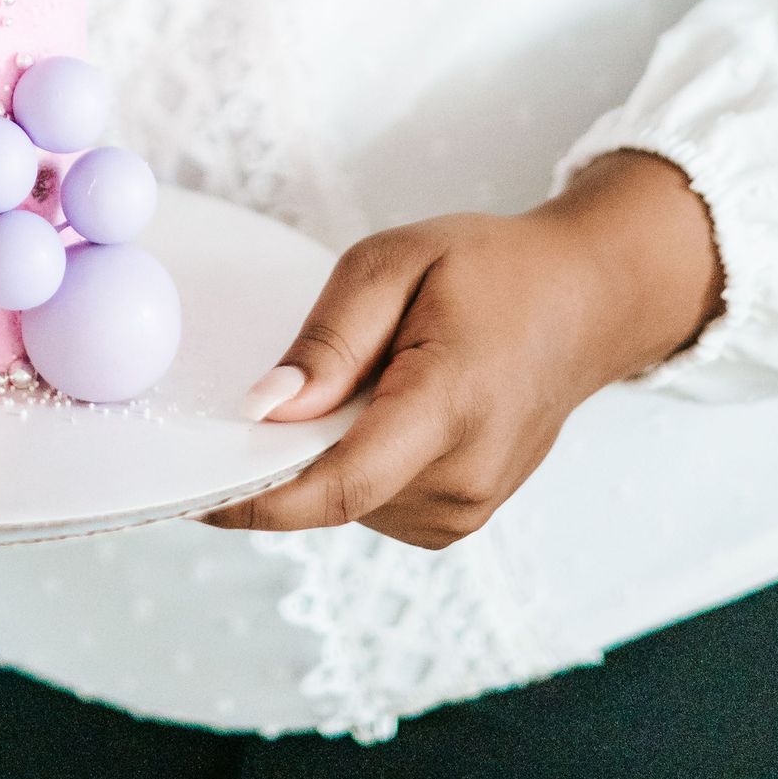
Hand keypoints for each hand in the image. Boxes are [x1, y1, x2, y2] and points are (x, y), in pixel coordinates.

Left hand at [203, 150, 720, 542]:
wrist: (585, 303)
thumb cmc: (493, 270)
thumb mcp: (398, 261)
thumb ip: (330, 338)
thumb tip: (264, 409)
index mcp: (449, 406)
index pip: (339, 484)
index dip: (257, 498)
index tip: (192, 496)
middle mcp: (464, 477)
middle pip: (334, 490)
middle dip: (289, 447)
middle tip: (299, 373)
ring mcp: (469, 506)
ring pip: (350, 499)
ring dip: (330, 450)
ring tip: (378, 371)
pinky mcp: (462, 517)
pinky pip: (376, 500)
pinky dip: (359, 459)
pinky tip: (389, 404)